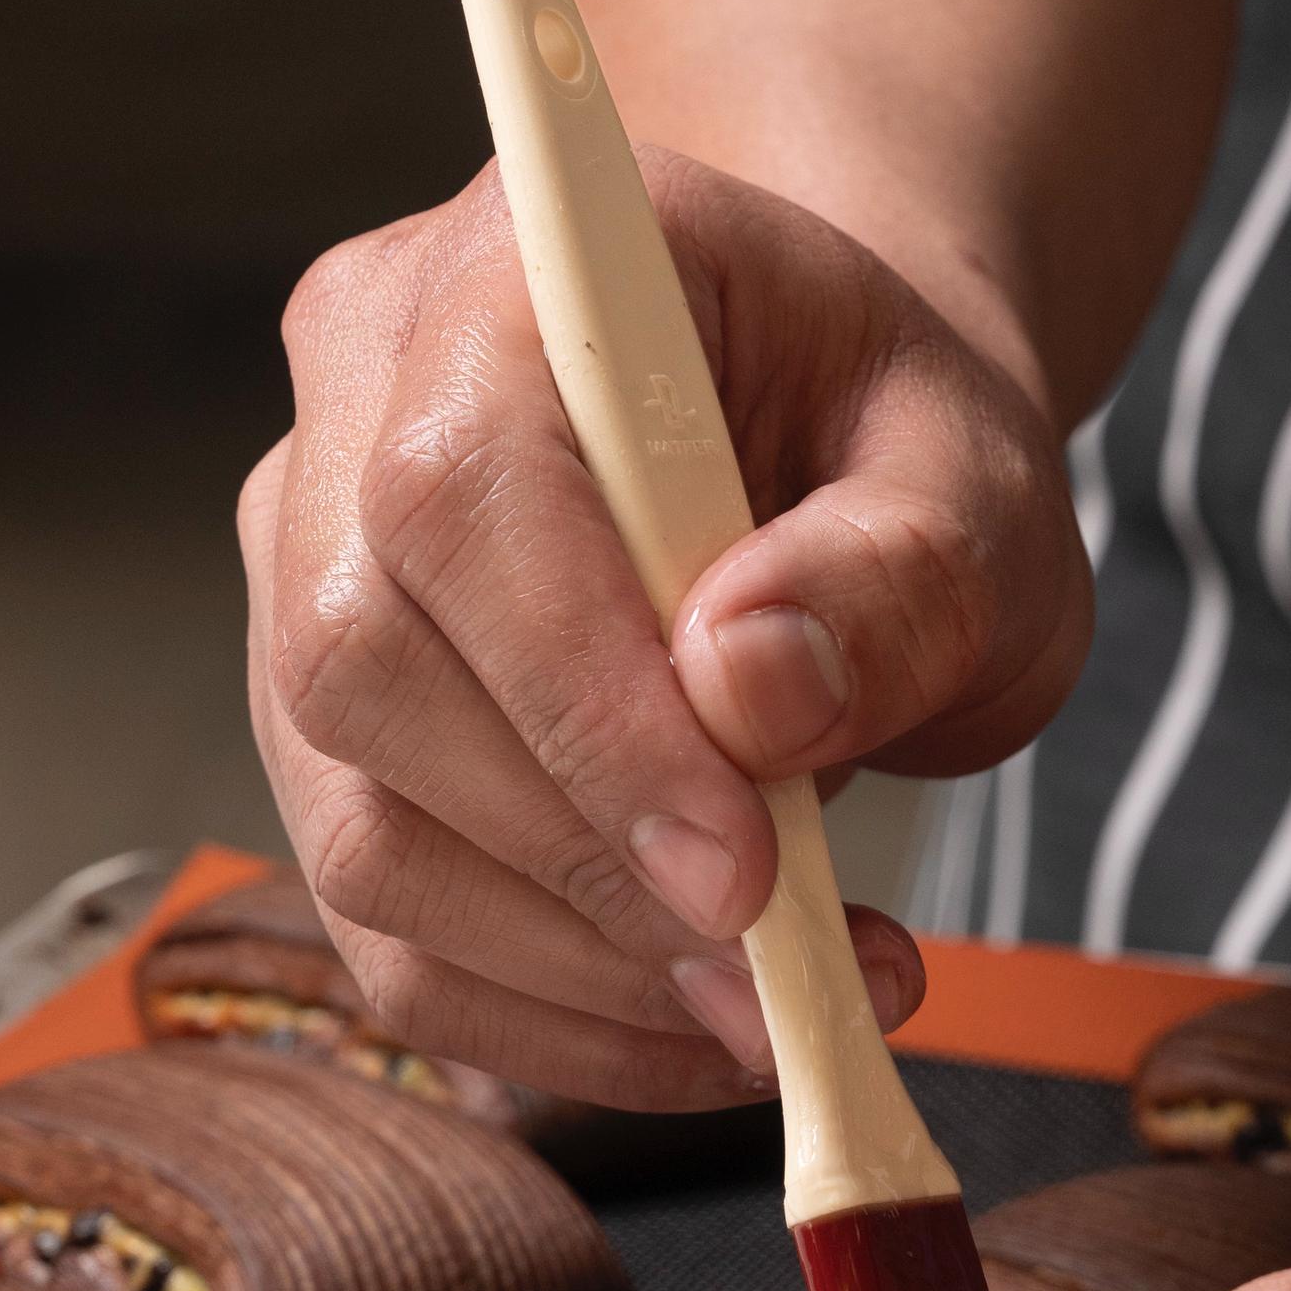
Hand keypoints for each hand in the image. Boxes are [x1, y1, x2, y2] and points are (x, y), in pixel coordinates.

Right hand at [239, 147, 1090, 1103]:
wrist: (832, 444)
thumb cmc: (894, 442)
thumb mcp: (982, 483)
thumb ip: (901, 568)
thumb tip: (750, 696)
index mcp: (527, 264)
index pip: (462, 491)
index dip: (579, 701)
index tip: (741, 869)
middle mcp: (363, 390)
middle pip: (366, 668)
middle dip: (585, 863)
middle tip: (787, 966)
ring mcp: (308, 561)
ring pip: (357, 823)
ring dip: (577, 964)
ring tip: (787, 995)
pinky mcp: (323, 730)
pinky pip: (381, 926)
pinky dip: (543, 1017)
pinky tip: (700, 1025)